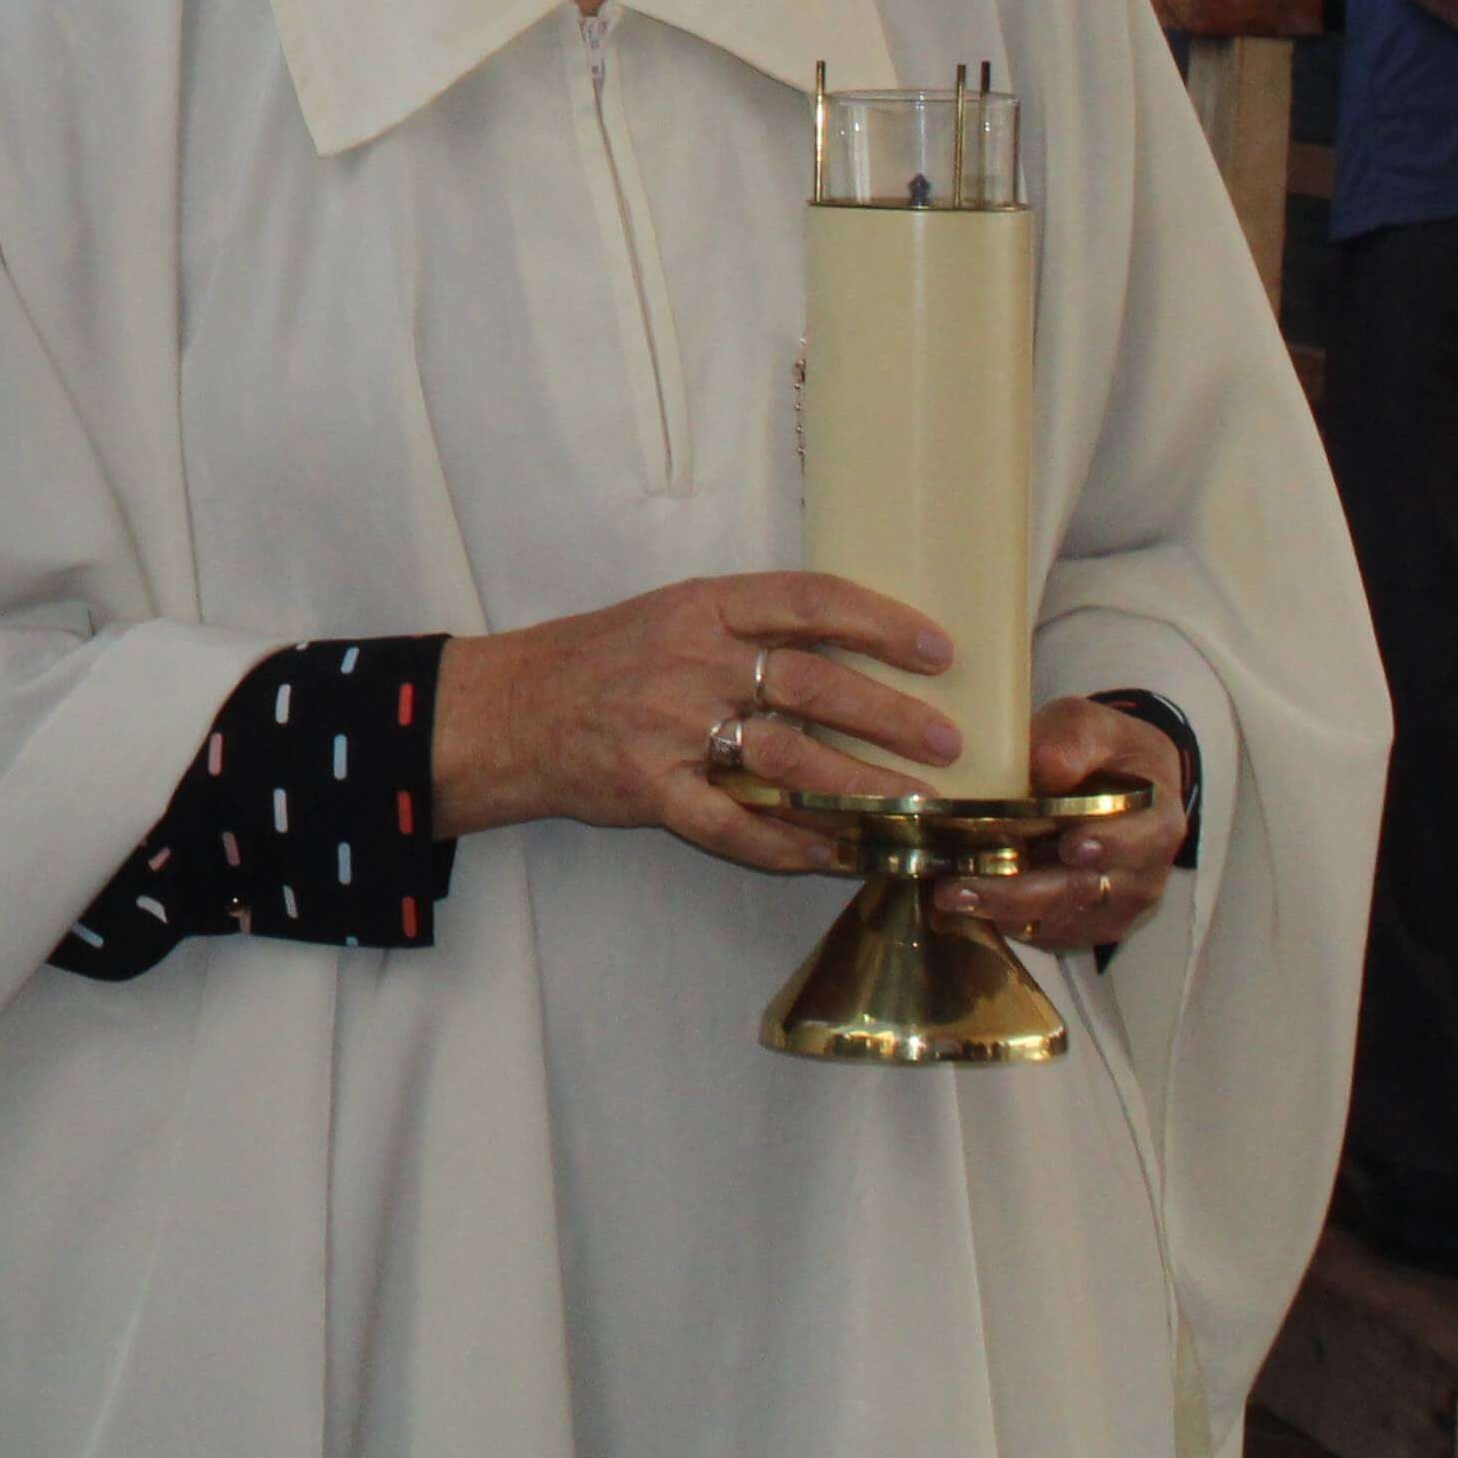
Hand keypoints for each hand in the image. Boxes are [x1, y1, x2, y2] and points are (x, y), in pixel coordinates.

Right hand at [432, 571, 963, 876]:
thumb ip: (749, 632)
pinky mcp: (649, 788)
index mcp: (701, 608)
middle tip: (947, 742)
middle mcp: (688, 660)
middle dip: (889, 715)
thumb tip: (855, 655)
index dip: (879, 622)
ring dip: (859, 788)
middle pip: (809, 683)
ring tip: (915, 808)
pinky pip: (732, 824)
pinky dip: (788, 845)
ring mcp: (667, 727)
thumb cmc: (604, 660)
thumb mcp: (672, 618)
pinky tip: (834, 856)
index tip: (939, 650)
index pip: (806, 601)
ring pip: (785, 758)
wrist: (509, 710)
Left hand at [934, 696, 1188, 953]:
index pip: (1138, 841)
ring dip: (1005, 911)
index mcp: (1156, 820)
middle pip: (1086, 890)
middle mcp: (1143, 872)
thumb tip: (1045, 768)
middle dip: (1023, 892)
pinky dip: (1010, 922)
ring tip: (952, 895)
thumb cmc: (1101, 749)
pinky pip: (1052, 934)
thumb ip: (1072, 741)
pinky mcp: (1090, 922)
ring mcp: (1118, 904)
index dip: (1107, 846)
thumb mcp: (1089, 725)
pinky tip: (966, 905)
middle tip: (965, 886)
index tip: (1070, 847)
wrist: (1121, 779)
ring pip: (1063, 918)